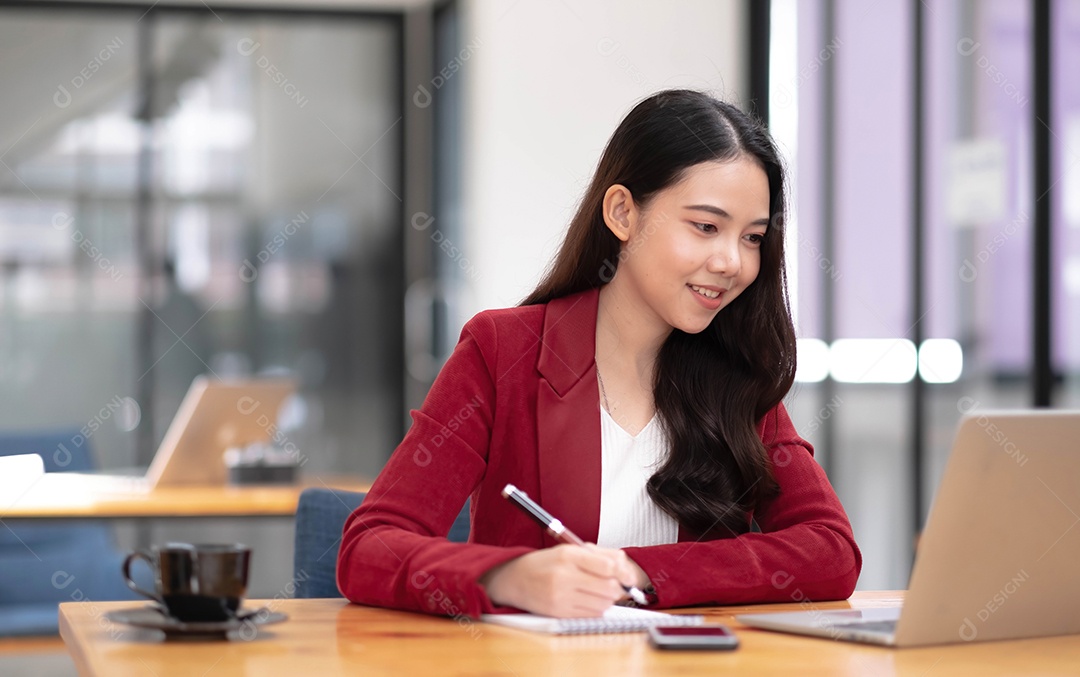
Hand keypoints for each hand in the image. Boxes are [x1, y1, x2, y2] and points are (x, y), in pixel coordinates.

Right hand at [479, 544, 640, 617]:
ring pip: (603, 604)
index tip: (626, 576)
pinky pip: (591, 615)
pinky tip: (586, 600)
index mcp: (568, 554)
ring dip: (606, 599)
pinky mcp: (558, 612)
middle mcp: (563, 575)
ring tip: (596, 591)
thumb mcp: (571, 550)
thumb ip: (601, 555)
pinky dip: (595, 609)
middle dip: (616, 588)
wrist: (515, 579)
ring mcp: (560, 596)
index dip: (622, 573)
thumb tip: (626, 569)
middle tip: (612, 584)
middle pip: (609, 588)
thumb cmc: (546, 563)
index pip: (607, 566)